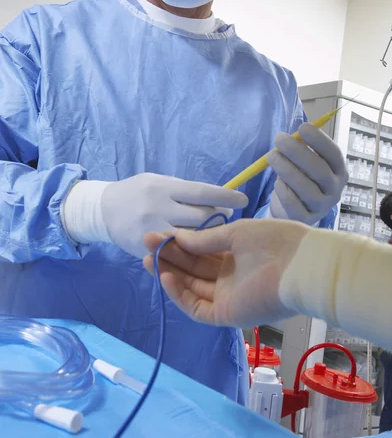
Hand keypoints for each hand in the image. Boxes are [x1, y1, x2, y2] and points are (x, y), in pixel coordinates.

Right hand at [101, 174, 247, 257]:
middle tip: (227, 217)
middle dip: (218, 218)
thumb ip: (184, 191)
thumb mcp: (159, 181)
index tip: (244, 199)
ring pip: (190, 240)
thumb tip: (216, 198)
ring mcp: (151, 232)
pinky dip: (188, 252)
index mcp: (164, 188)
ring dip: (206, 237)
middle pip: (200, 218)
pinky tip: (197, 248)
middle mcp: (158, 209)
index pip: (201, 192)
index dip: (225, 197)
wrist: (102, 210)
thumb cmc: (138, 191)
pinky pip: (173, 255)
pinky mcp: (144, 251)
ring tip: (213, 233)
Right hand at [143, 219, 309, 326]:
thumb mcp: (236, 233)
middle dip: (170, 256)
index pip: (200, 250)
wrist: (299, 265)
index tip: (159, 233)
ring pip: (191, 287)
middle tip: (146, 244)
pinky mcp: (226, 314)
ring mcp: (227, 296)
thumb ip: (206, 239)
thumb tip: (178, 236)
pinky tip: (167, 277)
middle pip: (192, 268)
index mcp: (235, 254)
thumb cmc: (273, 241)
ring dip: (170, 273)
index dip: (179, 243)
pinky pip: (197, 307)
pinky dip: (180, 295)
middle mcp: (229, 276)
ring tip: (148, 258)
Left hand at [267, 123, 347, 223]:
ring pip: (306, 188)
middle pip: (320, 170)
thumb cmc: (299, 179)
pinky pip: (294, 205)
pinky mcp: (306, 219)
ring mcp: (322, 206)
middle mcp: (334, 190)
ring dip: (286, 169)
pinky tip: (277, 183)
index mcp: (338, 171)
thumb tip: (291, 135)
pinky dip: (284, 192)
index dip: (319, 140)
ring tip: (271, 156)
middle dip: (297, 152)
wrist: (291, 210)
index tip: (302, 127)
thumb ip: (301, 150)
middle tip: (279, 139)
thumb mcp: (302, 162)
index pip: (333, 154)